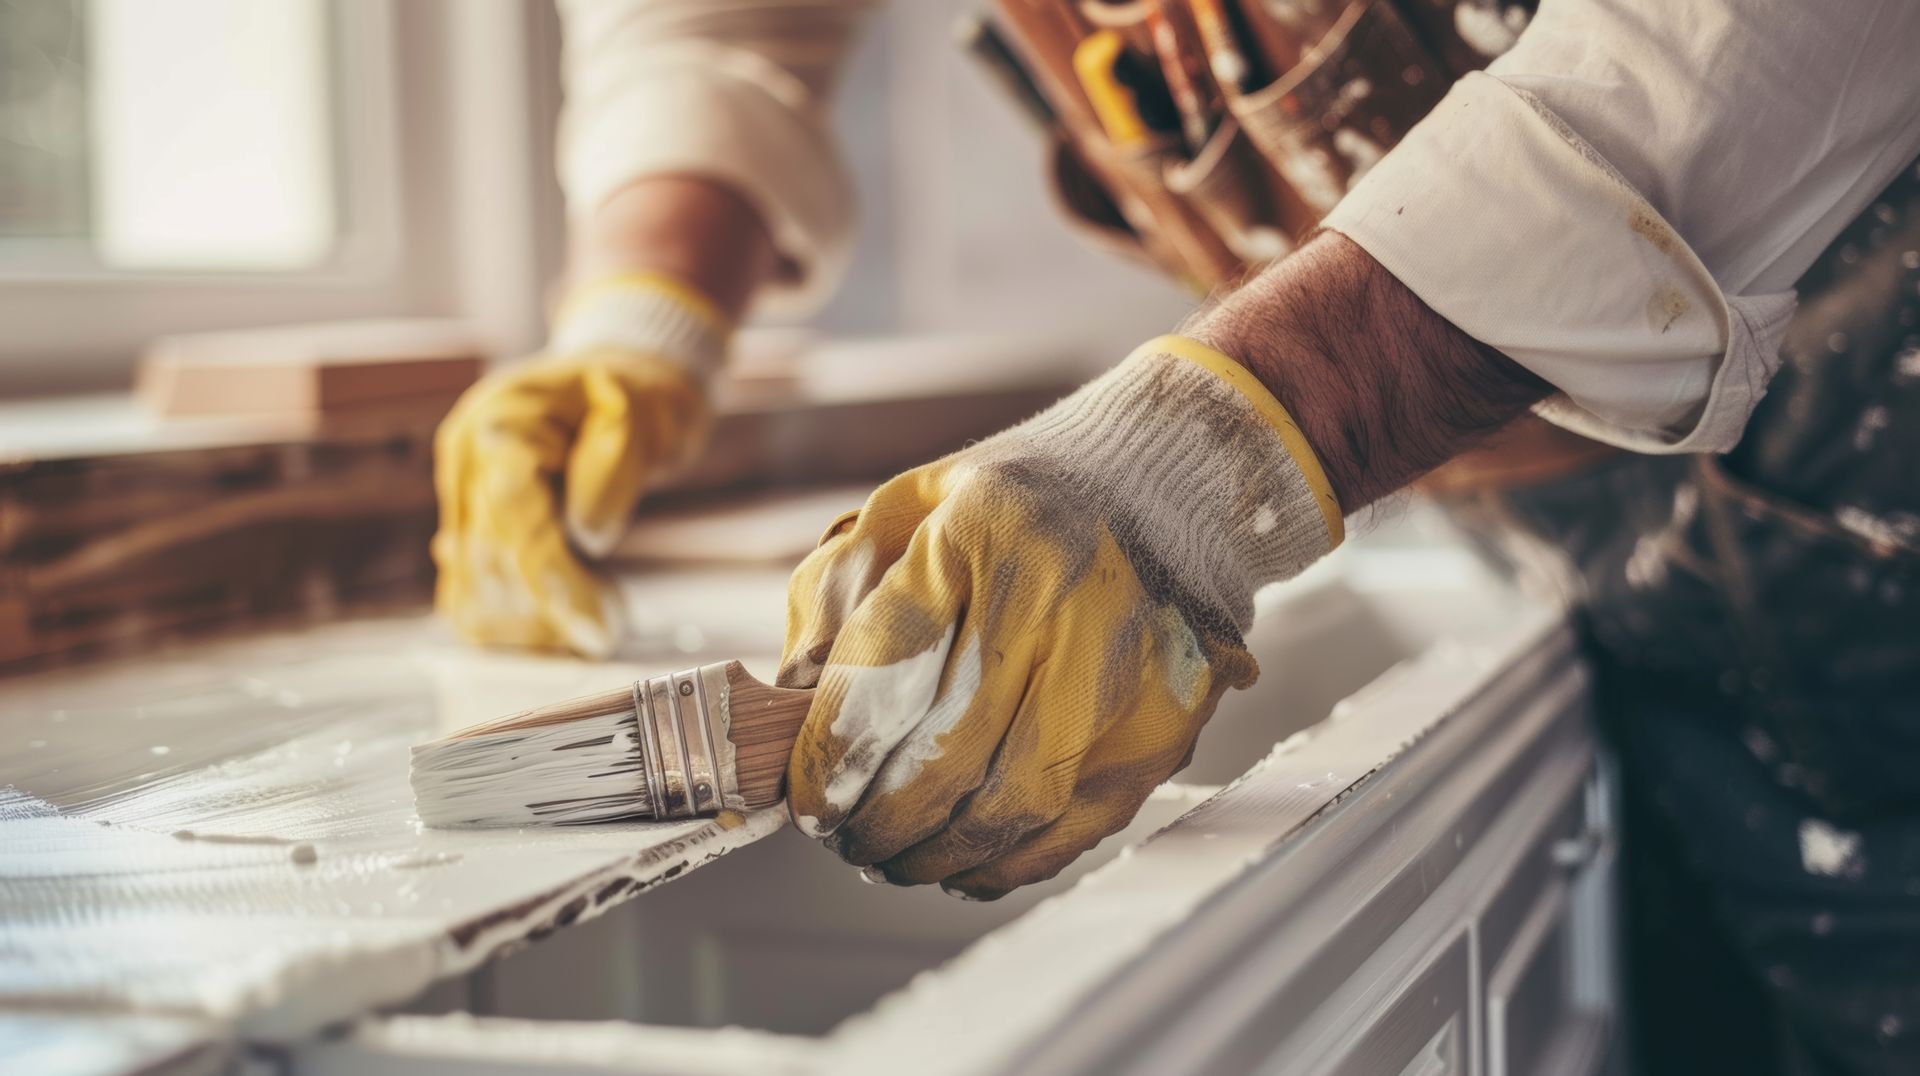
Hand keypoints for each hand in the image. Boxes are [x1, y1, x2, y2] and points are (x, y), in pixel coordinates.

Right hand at [433, 273, 724, 655]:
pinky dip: (517, 621)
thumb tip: (588, 533)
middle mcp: (465, 460)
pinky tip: (563, 622)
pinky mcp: (470, 528)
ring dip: (530, 625)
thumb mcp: (645, 411)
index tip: (596, 626)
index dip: (551, 577)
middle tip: (611, 628)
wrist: (619, 379)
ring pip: (471, 590)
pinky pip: (475, 593)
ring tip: (595, 619)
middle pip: (487, 561)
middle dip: (548, 609)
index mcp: (499, 421)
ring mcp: (460, 496)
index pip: (511, 513)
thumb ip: (616, 465)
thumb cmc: (638, 392)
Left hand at [778, 336, 1343, 898]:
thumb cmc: (1020, 505)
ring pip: (1010, 810)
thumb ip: (837, 597)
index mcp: (986, 526)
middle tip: (841, 840)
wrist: (1169, 487)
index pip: (886, 668)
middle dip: (875, 823)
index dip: (830, 757)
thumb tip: (793, 706)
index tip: (806, 800)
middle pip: (946, 757)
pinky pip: (1071, 829)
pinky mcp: (1163, 729)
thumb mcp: (907, 509)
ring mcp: (1126, 671)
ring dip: (934, 857)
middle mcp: (1066, 598)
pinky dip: (1004, 864)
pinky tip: (961, 863)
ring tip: (892, 859)